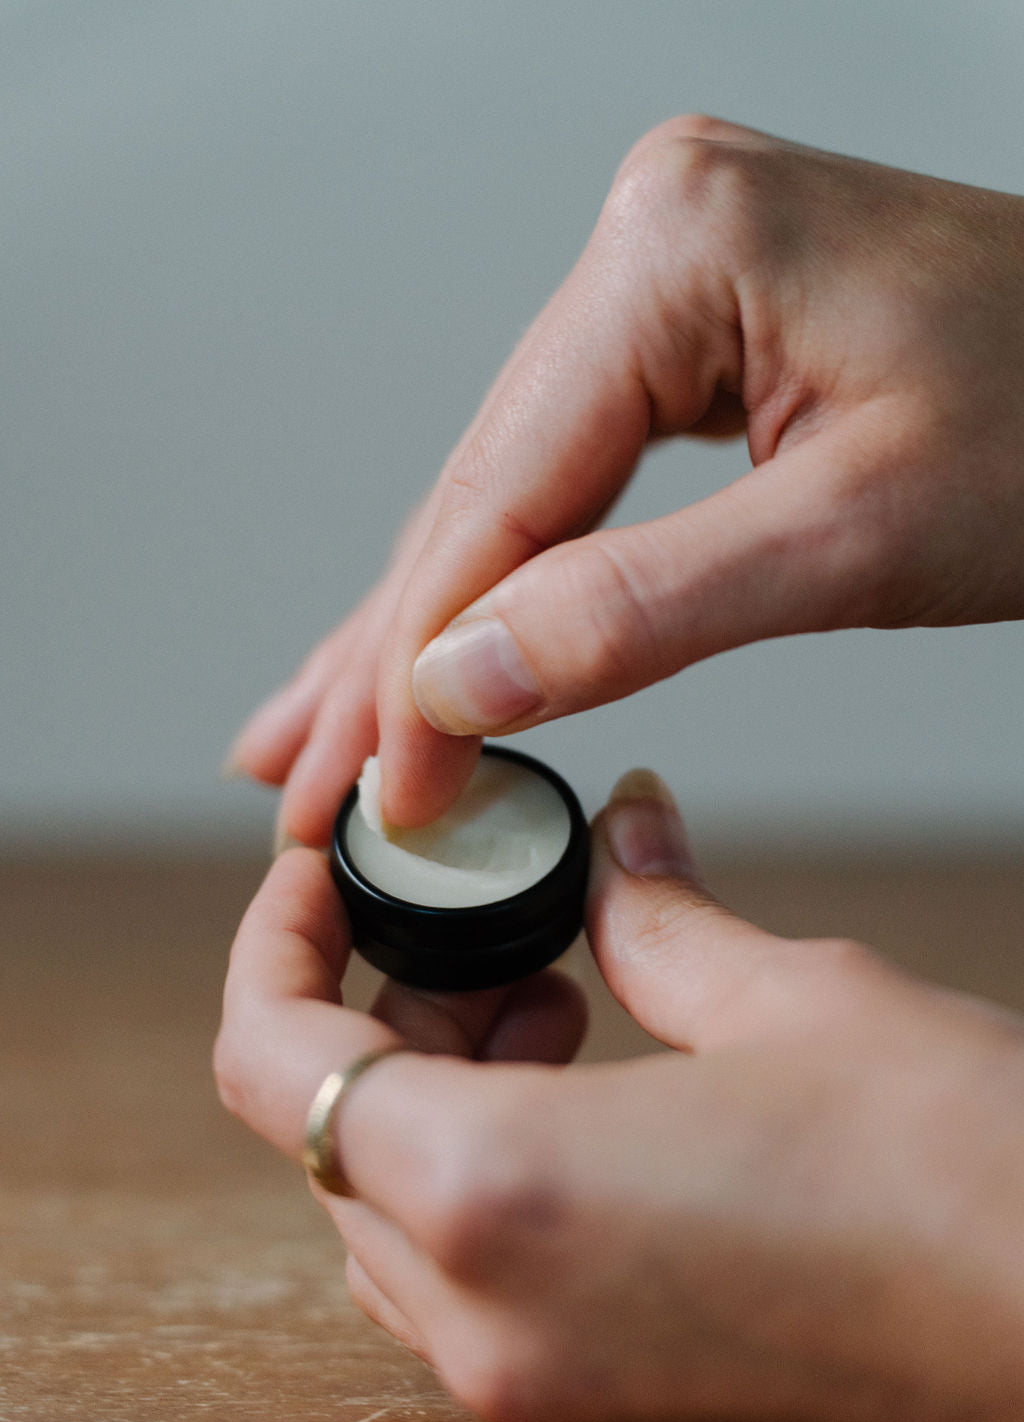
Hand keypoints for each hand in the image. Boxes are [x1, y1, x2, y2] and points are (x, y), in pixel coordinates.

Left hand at [216, 772, 1023, 1421]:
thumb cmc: (964, 1176)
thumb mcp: (791, 997)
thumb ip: (656, 913)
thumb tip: (620, 831)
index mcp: (497, 1191)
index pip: (271, 1061)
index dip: (274, 944)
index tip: (317, 875)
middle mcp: (485, 1314)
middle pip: (324, 1133)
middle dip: (374, 1006)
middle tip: (483, 928)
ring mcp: (537, 1381)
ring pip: (385, 1211)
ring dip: (427, 1089)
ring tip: (554, 995)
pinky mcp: (598, 1405)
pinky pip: (463, 1275)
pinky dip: (478, 1167)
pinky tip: (590, 1089)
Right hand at [228, 117, 1023, 836]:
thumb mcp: (855, 536)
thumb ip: (643, 609)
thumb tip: (463, 679)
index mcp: (677, 249)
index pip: (502, 493)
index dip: (425, 662)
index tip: (382, 790)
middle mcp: (649, 244)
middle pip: (482, 490)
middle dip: (395, 657)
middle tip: (312, 782)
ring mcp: (668, 285)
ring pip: (513, 492)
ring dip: (429, 629)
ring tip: (332, 733)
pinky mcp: (696, 335)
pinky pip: (575, 476)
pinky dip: (514, 580)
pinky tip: (442, 646)